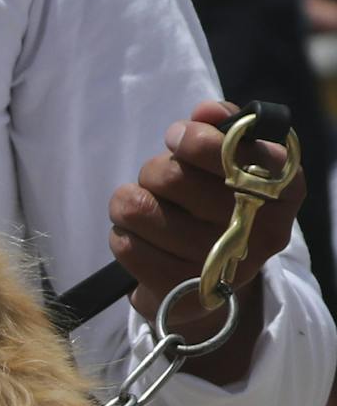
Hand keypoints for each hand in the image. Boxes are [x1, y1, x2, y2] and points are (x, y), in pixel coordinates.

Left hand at [107, 99, 306, 385]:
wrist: (211, 280)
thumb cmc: (217, 205)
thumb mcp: (232, 162)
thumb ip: (223, 128)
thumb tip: (205, 111)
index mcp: (283, 189)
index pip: (233, 152)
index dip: (194, 140)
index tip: (175, 137)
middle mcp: (261, 231)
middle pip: (171, 178)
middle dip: (154, 170)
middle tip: (158, 179)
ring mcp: (221, 266)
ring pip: (139, 209)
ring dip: (129, 202)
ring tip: (142, 208)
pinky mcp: (183, 294)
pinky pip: (125, 245)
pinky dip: (121, 235)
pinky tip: (139, 238)